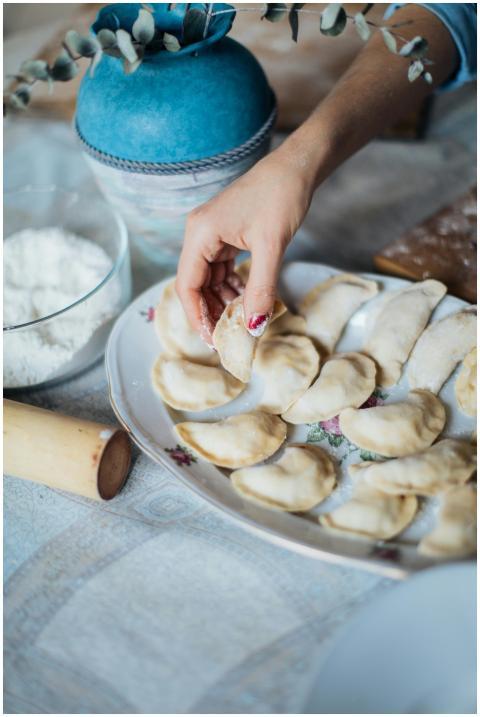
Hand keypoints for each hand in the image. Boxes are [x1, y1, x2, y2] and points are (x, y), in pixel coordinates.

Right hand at [176, 145, 313, 343]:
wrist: (295, 167)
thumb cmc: (281, 197)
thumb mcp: (271, 247)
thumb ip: (260, 289)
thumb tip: (254, 327)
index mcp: (200, 234)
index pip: (187, 285)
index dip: (197, 316)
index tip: (213, 340)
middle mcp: (199, 234)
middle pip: (195, 285)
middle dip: (210, 312)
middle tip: (228, 338)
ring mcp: (211, 234)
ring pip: (208, 279)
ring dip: (222, 301)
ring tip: (241, 323)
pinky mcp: (225, 235)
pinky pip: (221, 269)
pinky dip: (231, 287)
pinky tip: (246, 300)